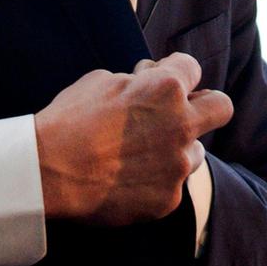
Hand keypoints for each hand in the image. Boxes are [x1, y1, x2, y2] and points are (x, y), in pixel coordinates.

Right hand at [34, 53, 233, 224]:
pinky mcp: (169, 198)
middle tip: (183, 112)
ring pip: (197, 151)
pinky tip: (128, 180)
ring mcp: (178, 164)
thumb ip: (138, 80)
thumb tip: (150, 78)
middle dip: (206, 105)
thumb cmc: (68, 121)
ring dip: (177, 149)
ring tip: (141, 154)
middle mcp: (181, 124)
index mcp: (166, 88)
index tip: (164, 80)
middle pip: (222, 107)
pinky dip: (156, 181)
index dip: (175, 72)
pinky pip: (173, 185)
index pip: (192, 67)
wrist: (45, 173)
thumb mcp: (102, 80)